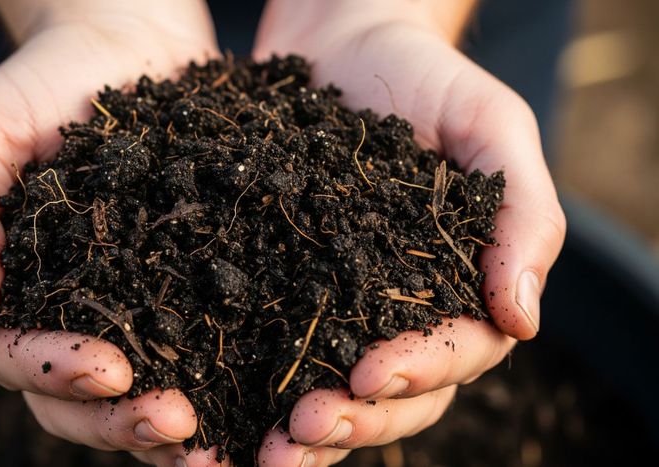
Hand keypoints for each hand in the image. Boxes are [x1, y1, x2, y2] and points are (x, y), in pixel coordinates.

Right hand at [0, 2, 228, 464]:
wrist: (127, 43)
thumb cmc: (45, 81)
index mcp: (14, 288)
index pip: (17, 355)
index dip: (57, 371)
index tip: (110, 368)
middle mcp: (73, 312)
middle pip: (79, 397)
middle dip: (120, 419)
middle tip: (174, 423)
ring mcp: (133, 307)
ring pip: (139, 391)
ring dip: (169, 427)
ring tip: (215, 442)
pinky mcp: (191, 289)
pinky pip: (201, 350)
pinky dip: (222, 387)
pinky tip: (258, 405)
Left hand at [253, 0, 565, 463]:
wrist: (343, 40)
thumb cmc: (427, 77)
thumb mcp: (492, 128)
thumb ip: (523, 216)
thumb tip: (524, 320)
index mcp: (458, 286)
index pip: (452, 353)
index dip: (415, 373)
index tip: (367, 376)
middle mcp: (400, 311)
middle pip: (392, 395)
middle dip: (353, 419)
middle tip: (304, 427)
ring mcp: (338, 305)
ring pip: (333, 391)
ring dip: (306, 430)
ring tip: (267, 450)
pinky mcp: (279, 287)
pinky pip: (271, 348)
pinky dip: (251, 388)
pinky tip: (221, 409)